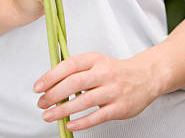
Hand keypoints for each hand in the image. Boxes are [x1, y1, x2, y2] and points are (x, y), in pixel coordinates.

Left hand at [33, 52, 157, 130]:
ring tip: (49, 116)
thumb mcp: (98, 62)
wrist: (146, 77)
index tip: (38, 87)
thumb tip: (51, 82)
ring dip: (63, 110)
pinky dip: (81, 122)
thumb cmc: (116, 71)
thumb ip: (77, 69)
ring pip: (84, 101)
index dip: (51, 76)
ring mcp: (113, 90)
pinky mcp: (119, 107)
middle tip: (41, 103)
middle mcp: (104, 73)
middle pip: (75, 83)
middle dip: (54, 94)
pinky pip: (97, 116)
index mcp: (96, 59)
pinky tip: (69, 125)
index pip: (70, 65)